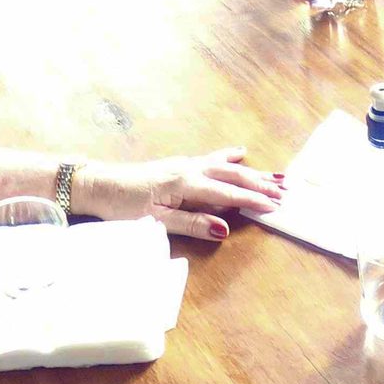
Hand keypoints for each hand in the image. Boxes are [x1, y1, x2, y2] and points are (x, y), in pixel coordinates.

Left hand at [75, 148, 284, 239]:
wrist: (98, 184)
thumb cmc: (122, 206)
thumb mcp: (156, 222)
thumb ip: (192, 224)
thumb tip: (224, 229)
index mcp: (185, 184)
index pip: (227, 194)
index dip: (252, 201)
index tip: (275, 206)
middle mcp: (189, 170)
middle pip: (232, 177)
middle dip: (260, 185)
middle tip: (285, 192)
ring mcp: (185, 164)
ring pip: (226, 167)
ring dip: (252, 173)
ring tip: (277, 176)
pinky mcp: (179, 164)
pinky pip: (212, 159)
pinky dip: (230, 157)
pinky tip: (241, 154)